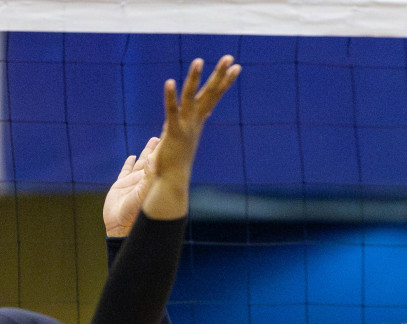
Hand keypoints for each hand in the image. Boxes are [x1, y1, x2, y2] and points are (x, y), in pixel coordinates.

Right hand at [104, 136, 159, 238]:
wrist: (120, 229)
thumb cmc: (135, 214)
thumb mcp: (144, 193)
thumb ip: (149, 176)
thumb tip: (155, 158)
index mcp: (153, 183)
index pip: (161, 162)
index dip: (165, 151)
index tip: (172, 138)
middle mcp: (144, 181)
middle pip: (153, 160)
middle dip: (159, 148)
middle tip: (166, 134)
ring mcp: (132, 183)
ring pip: (141, 163)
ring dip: (147, 152)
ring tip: (154, 140)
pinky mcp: (120, 186)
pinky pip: (125, 171)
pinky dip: (128, 164)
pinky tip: (132, 157)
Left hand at [141, 56, 240, 220]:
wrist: (172, 182)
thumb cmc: (175, 161)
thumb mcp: (185, 136)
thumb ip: (192, 123)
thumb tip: (203, 112)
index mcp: (197, 121)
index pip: (214, 96)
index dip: (224, 81)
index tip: (236, 67)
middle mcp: (195, 121)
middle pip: (210, 94)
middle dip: (220, 75)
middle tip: (231, 58)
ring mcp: (185, 127)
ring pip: (191, 98)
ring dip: (195, 79)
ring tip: (200, 60)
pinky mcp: (173, 133)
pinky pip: (171, 111)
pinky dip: (170, 97)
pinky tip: (170, 81)